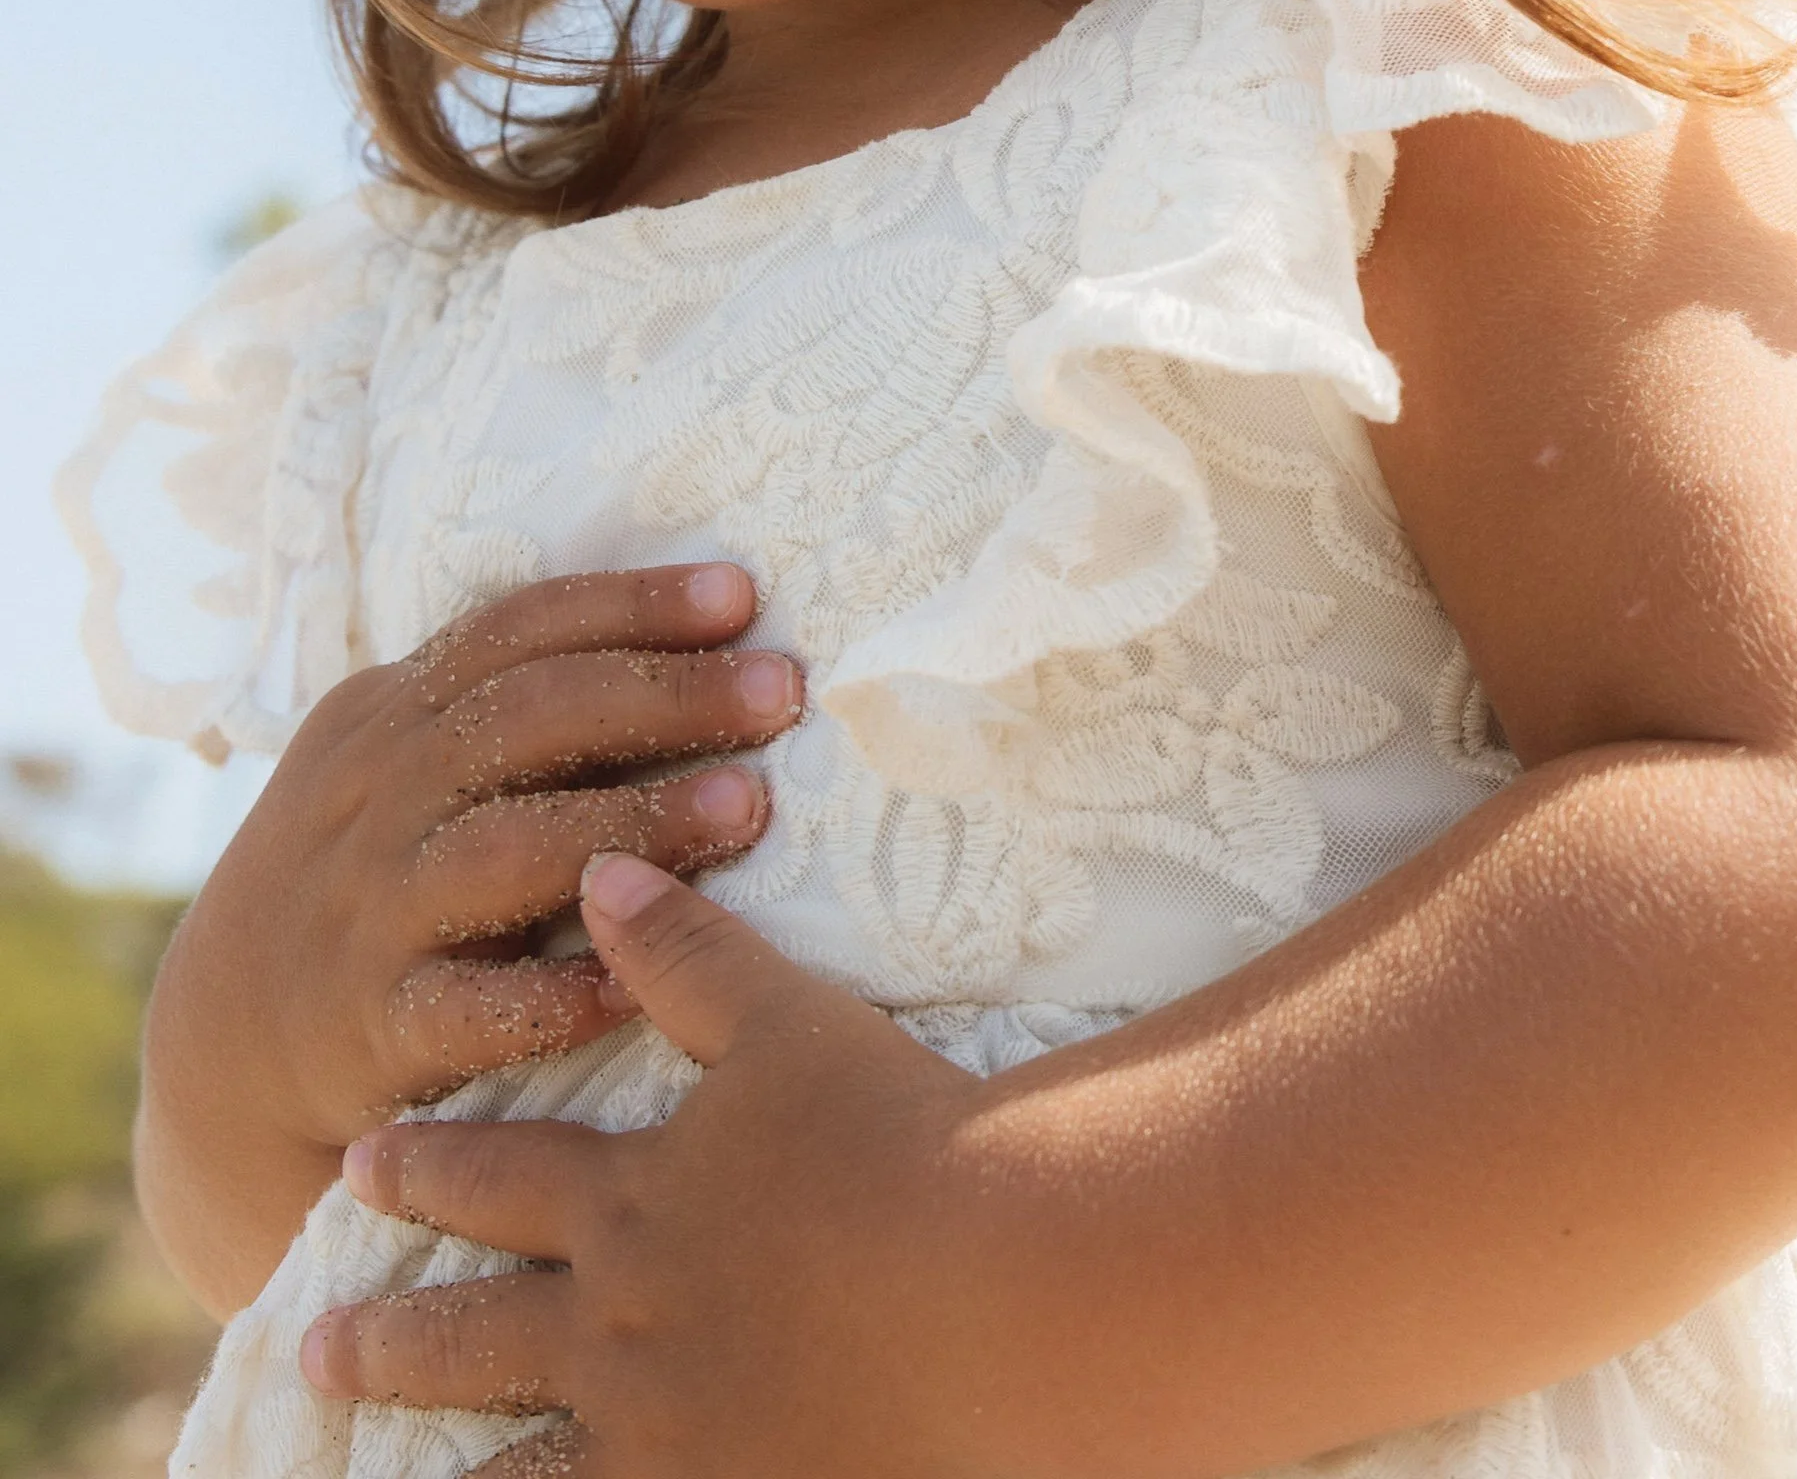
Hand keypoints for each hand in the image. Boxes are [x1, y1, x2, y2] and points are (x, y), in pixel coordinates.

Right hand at [138, 570, 803, 1314]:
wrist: (228, 1045)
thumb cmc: (377, 874)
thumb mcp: (407, 767)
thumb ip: (513, 713)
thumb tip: (701, 645)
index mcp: (391, 713)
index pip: (516, 630)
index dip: (629, 604)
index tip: (741, 596)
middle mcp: (377, 797)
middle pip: (526, 718)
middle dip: (662, 694)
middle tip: (779, 689)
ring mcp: (370, 911)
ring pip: (503, 850)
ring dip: (631, 823)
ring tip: (744, 807)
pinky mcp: (374, 1028)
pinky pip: (467, 1008)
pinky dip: (552, 994)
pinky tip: (637, 979)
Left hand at [300, 853, 995, 1478]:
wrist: (984, 1278)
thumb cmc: (891, 1135)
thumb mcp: (784, 1023)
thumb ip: (684, 956)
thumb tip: (598, 873)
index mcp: (632, 1200)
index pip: (505, 1178)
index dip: (432, 1167)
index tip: (358, 1163)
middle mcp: (618, 1323)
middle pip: (479, 1330)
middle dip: (391, 1336)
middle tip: (316, 1344)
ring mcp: (658, 1434)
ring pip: (514, 1461)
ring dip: (443, 1460)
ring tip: (371, 1465)